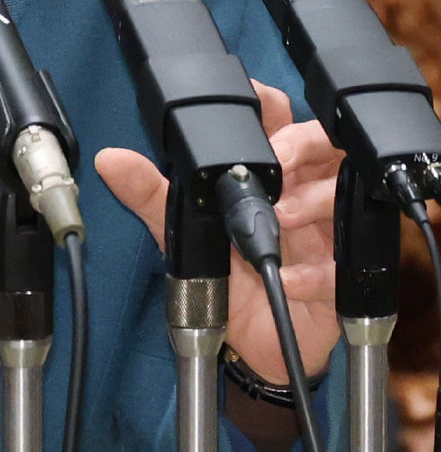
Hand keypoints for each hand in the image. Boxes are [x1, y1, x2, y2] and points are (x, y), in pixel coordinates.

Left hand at [97, 83, 340, 382]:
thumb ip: (150, 195)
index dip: (271, 106)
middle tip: (277, 166)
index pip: (278, 118)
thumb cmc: (227, 278)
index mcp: (268, 171)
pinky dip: (315, 272)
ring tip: (282, 220)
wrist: (256, 346)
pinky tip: (288, 279)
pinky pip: (342, 262)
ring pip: (340, 191)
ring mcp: (328, 228)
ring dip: (309, 202)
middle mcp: (303, 190)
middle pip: (322, 143)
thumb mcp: (182, 234)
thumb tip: (109, 160)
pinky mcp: (342, 271)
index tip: (256, 108)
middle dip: (300, 145)